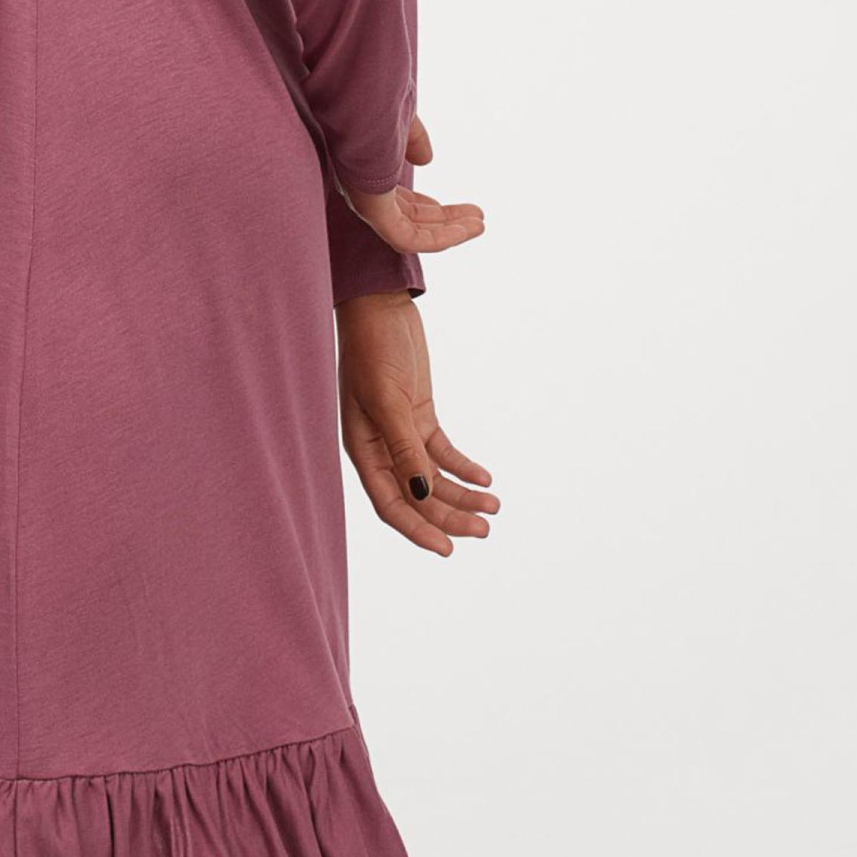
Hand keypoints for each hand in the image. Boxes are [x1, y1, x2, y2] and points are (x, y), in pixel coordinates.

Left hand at [338, 113, 484, 259]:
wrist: (355, 94)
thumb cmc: (370, 99)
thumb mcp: (401, 120)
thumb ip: (412, 140)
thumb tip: (426, 159)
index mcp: (365, 168)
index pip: (396, 198)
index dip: (425, 205)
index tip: (445, 205)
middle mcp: (362, 189)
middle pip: (408, 216)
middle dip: (445, 220)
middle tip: (476, 219)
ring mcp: (365, 201)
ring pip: (412, 232)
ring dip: (449, 231)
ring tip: (480, 226)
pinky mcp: (372, 211)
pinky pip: (409, 239)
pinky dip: (441, 238)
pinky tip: (467, 230)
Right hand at [338, 288, 498, 553]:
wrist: (379, 306)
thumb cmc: (373, 348)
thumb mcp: (388, 399)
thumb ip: (404, 448)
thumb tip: (420, 494)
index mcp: (363, 449)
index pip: (391, 504)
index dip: (418, 529)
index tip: (448, 549)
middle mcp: (380, 446)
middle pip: (418, 495)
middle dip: (450, 515)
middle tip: (485, 528)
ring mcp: (401, 431)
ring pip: (433, 477)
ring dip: (461, 494)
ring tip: (493, 506)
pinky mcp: (418, 414)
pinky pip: (442, 452)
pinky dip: (463, 467)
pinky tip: (485, 478)